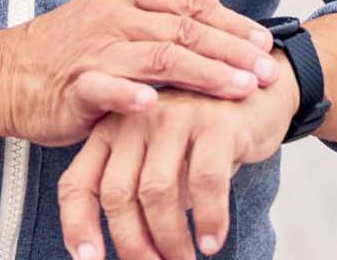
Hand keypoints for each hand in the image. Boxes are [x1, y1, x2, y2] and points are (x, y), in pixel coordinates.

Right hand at [0, 0, 276, 146]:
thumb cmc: (69, 51)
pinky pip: (107, 88)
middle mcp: (113, 15)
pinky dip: (132, 96)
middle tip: (267, 73)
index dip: (232, 22)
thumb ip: (160, 24)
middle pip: (186, 30)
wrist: (5, 74)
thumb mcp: (115, 21)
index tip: (264, 44)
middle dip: (233, 52)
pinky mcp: (74, 85)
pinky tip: (156, 105)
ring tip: (240, 90)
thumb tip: (221, 34)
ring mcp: (94, 49)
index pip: (191, 3)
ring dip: (206, 74)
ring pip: (161, 58)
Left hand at [57, 56, 298, 259]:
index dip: (77, 225)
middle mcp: (135, 119)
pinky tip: (212, 241)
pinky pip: (205, 182)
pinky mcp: (215, 122)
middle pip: (117, 193)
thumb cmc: (203, 136)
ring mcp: (174, 116)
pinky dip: (208, 220)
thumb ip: (139, 190)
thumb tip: (133, 250)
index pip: (78, 183)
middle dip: (132, 243)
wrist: (259, 93)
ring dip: (171, 239)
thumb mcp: (161, 158)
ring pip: (157, 192)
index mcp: (111, 130)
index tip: (89, 259)